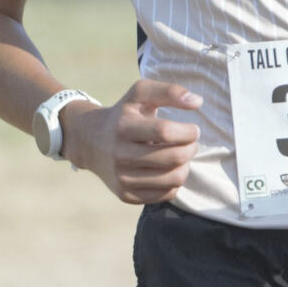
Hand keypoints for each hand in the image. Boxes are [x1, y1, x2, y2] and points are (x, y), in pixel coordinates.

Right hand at [63, 77, 201, 204]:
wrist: (90, 141)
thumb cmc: (123, 114)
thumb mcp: (140, 94)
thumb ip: (169, 91)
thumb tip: (197, 102)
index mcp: (123, 126)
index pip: (166, 132)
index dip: (188, 131)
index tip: (193, 130)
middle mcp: (119, 154)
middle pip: (174, 157)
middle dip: (191, 149)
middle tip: (190, 143)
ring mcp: (122, 178)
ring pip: (174, 179)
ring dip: (186, 166)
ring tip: (180, 156)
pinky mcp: (125, 195)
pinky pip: (166, 194)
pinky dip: (174, 182)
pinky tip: (168, 170)